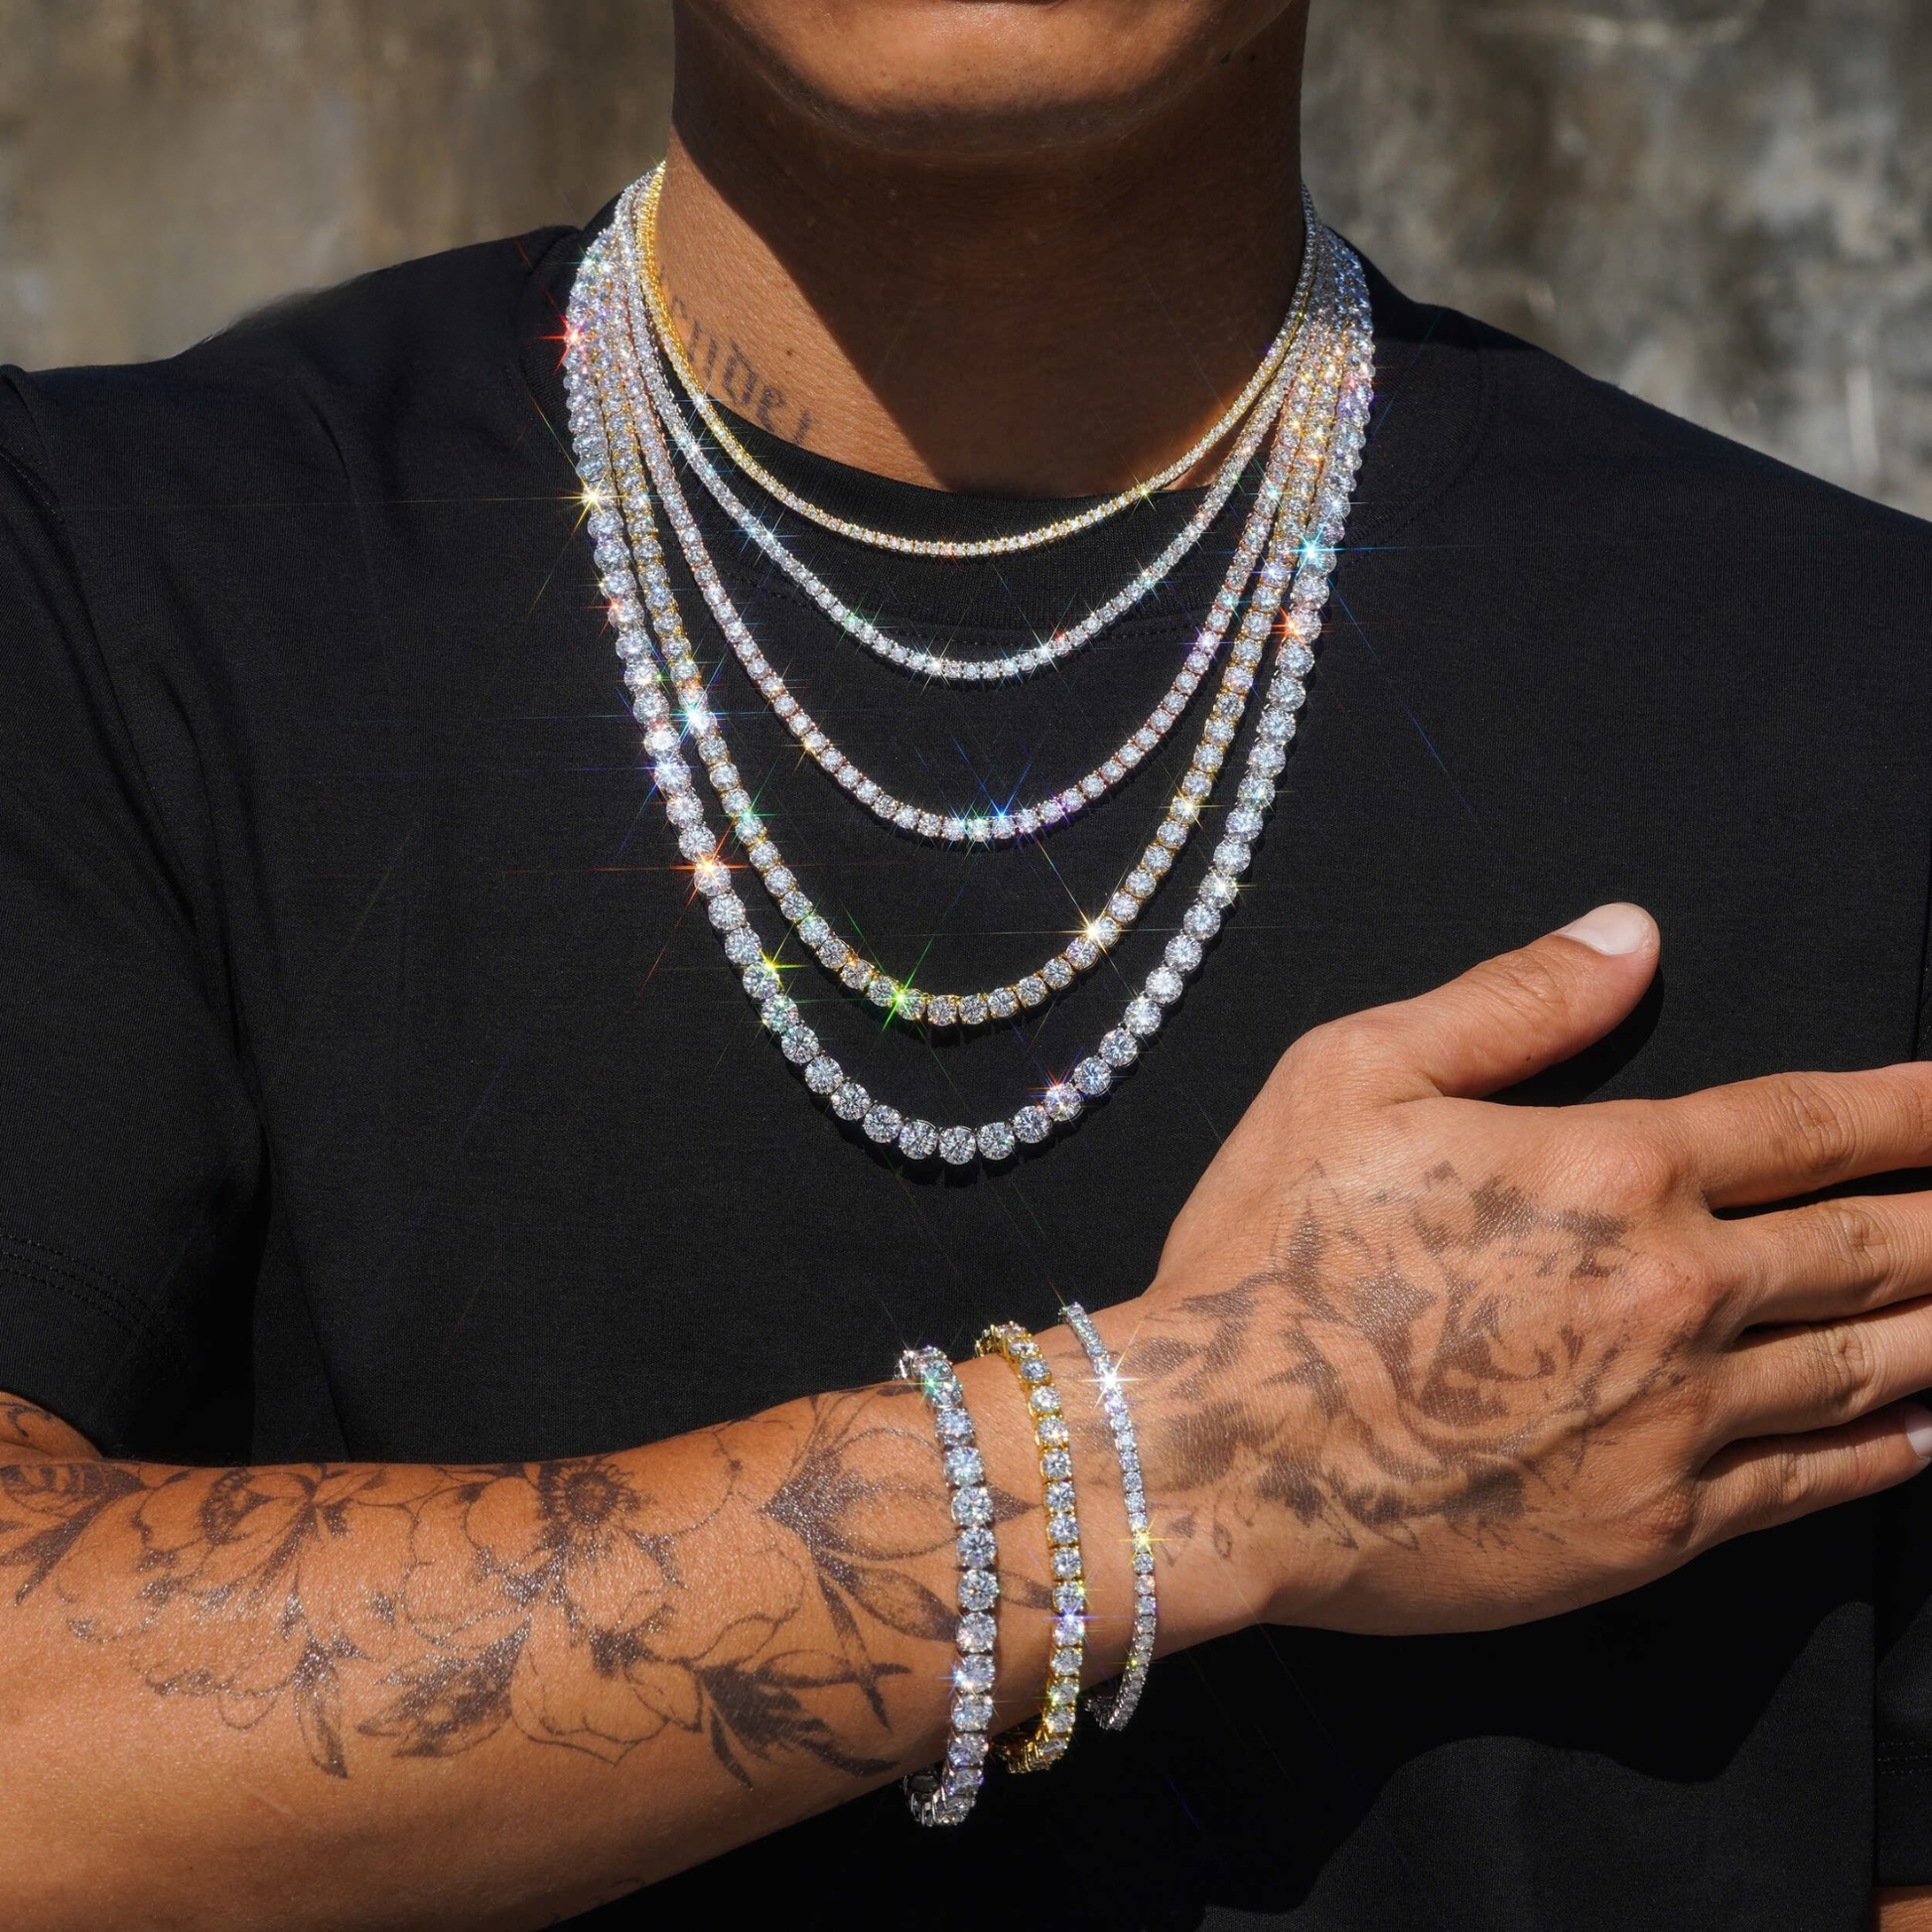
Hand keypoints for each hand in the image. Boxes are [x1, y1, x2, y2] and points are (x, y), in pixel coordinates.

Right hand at [1118, 904, 1931, 1636]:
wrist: (1213, 1456)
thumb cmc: (1271, 1255)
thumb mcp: (1350, 1073)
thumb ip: (1510, 1000)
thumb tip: (1631, 933)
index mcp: (1614, 1168)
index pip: (1812, 1123)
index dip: (1917, 1105)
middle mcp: (1676, 1291)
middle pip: (1875, 1247)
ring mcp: (1675, 1422)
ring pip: (1865, 1367)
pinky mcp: (1650, 1530)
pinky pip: (1805, 1486)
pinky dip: (1882, 1453)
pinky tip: (1921, 1433)